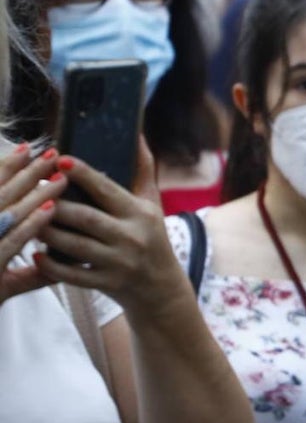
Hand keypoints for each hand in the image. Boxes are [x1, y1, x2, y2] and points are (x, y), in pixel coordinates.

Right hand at [0, 145, 66, 304]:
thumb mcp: (2, 284)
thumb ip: (30, 273)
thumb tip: (58, 262)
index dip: (5, 170)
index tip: (26, 149)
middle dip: (25, 173)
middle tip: (51, 152)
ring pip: (5, 214)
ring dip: (34, 193)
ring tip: (60, 178)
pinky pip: (9, 243)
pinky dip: (31, 225)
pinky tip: (51, 211)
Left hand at [35, 139, 188, 315]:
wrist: (160, 286)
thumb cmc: (151, 237)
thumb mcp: (152, 204)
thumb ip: (142, 171)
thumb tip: (137, 136)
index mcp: (141, 213)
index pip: (108, 190)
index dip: (84, 175)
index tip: (62, 160)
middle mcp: (131, 237)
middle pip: (85, 218)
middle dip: (56, 204)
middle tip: (32, 190)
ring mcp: (118, 262)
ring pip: (74, 245)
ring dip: (47, 232)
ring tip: (28, 218)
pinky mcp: (106, 283)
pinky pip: (72, 275)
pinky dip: (51, 265)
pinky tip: (36, 254)